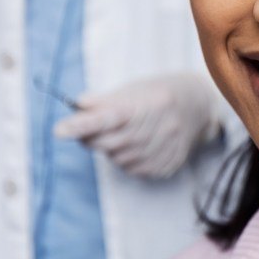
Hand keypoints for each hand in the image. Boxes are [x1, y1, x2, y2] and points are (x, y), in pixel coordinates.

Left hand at [54, 73, 220, 178]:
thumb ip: (104, 100)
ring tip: (123, 132)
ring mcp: (164, 150)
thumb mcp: (133, 89)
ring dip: (109, 148)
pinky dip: (125, 158)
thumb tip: (77, 106)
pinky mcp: (166, 166)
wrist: (199, 106)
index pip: (109, 117)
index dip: (83, 124)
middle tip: (87, 127)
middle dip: (91, 137)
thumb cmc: (159, 93)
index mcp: (148, 104)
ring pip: (117, 159)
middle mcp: (159, 128)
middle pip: (108, 142)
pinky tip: (136, 144)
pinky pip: (131, 169)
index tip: (59, 130)